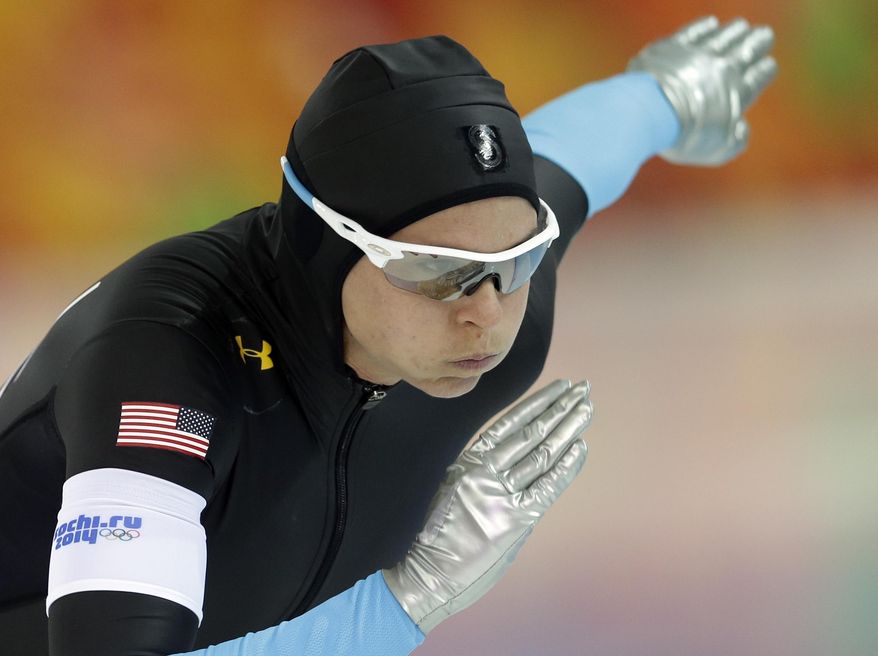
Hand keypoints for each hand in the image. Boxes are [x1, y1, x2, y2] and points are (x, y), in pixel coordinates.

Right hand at [383, 379, 591, 633]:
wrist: (420, 577)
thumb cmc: (430, 543)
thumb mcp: (447, 495)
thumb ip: (477, 480)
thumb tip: (505, 474)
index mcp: (468, 464)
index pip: (510, 425)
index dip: (537, 404)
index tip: (558, 390)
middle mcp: (486, 473)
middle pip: (532, 432)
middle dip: (560, 409)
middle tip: (582, 389)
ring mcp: (501, 495)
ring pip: (543, 452)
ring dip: (568, 427)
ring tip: (587, 407)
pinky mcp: (514, 520)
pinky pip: (548, 487)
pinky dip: (567, 466)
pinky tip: (580, 446)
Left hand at [628, 16, 777, 165]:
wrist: (653, 111)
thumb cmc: (685, 136)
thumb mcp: (717, 149)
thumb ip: (736, 141)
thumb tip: (742, 129)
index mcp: (736, 93)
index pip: (757, 78)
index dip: (765, 70)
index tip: (769, 65)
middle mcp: (722, 69)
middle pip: (746, 50)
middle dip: (758, 42)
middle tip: (765, 34)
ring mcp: (697, 55)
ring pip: (723, 37)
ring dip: (735, 31)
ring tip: (742, 26)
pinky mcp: (672, 47)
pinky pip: (693, 33)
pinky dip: (704, 27)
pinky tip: (710, 23)